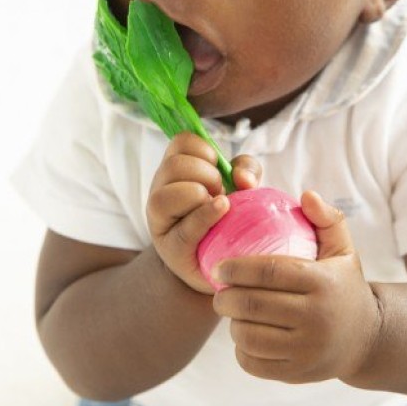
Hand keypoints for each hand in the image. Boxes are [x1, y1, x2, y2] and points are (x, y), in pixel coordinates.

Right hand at [146, 132, 261, 293]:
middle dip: (207, 174)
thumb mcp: (240, 186)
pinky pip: (186, 228)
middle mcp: (160, 190)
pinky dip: (206, 216)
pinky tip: (223, 211)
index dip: (205, 150)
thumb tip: (242, 178)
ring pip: (166, 195)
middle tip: (220, 191)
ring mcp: (161, 221)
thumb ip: (246, 170)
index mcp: (175, 170)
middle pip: (175, 165)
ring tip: (218, 206)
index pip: (181, 141)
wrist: (222, 263)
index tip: (218, 168)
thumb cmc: (228, 218)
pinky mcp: (172, 248)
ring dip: (200, 195)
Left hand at [211, 191, 381, 382]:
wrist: (367, 339)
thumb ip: (326, 218)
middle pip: (252, 305)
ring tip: (232, 312)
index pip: (269, 272)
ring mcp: (307, 350)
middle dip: (225, 297)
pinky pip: (253, 362)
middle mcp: (316, 318)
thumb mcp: (343, 249)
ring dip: (231, 323)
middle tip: (219, 291)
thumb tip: (305, 195)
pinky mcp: (298, 373)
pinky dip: (241, 349)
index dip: (237, 268)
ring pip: (248, 336)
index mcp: (323, 282)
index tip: (219, 266)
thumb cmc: (344, 285)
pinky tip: (245, 335)